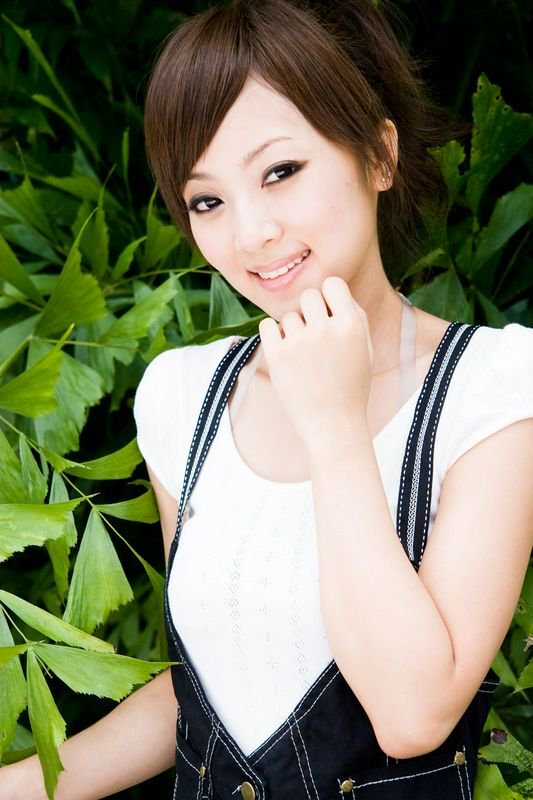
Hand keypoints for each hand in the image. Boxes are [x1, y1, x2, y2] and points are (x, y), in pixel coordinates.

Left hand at [258, 276, 372, 450]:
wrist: (333, 425)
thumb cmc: (351, 386)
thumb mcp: (366, 349)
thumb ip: (355, 316)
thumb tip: (335, 291)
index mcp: (351, 325)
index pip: (333, 283)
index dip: (329, 297)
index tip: (327, 313)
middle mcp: (325, 329)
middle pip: (308, 295)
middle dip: (309, 312)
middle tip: (314, 337)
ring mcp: (299, 342)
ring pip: (288, 316)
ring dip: (293, 331)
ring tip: (304, 357)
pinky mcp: (277, 356)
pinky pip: (266, 326)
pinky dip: (273, 335)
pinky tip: (284, 352)